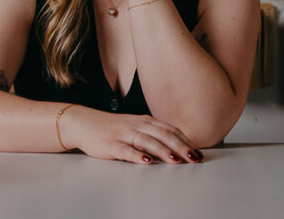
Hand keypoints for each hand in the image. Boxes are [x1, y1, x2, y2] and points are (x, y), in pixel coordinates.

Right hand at [60, 105, 203, 164]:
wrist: (84, 123)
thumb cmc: (112, 128)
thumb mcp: (135, 126)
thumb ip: (153, 134)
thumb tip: (176, 145)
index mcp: (145, 121)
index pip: (170, 129)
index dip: (185, 140)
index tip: (199, 152)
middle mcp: (137, 125)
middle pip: (163, 135)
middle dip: (181, 147)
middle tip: (194, 158)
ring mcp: (124, 134)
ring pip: (147, 141)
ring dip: (163, 151)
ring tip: (176, 161)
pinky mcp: (111, 144)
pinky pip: (126, 150)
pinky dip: (137, 155)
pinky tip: (146, 162)